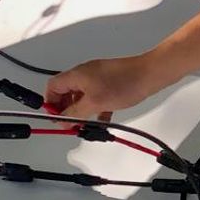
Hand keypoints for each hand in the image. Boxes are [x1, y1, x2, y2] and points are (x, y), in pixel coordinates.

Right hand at [43, 55, 159, 119]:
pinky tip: (102, 120)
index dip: (51, 103)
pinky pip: (97, 97)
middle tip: (71, 124)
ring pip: (82, 96)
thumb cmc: (123, 83)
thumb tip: (62, 119)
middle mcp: (85, 74)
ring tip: (85, 124)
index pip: (53, 87)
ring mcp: (98, 78)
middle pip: (66, 92)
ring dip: (81, 111)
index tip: (57, 117)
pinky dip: (96, 109)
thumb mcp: (94, 102)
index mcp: (76, 75)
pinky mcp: (110, 83)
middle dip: (66, 109)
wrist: (149, 74)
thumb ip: (75, 112)